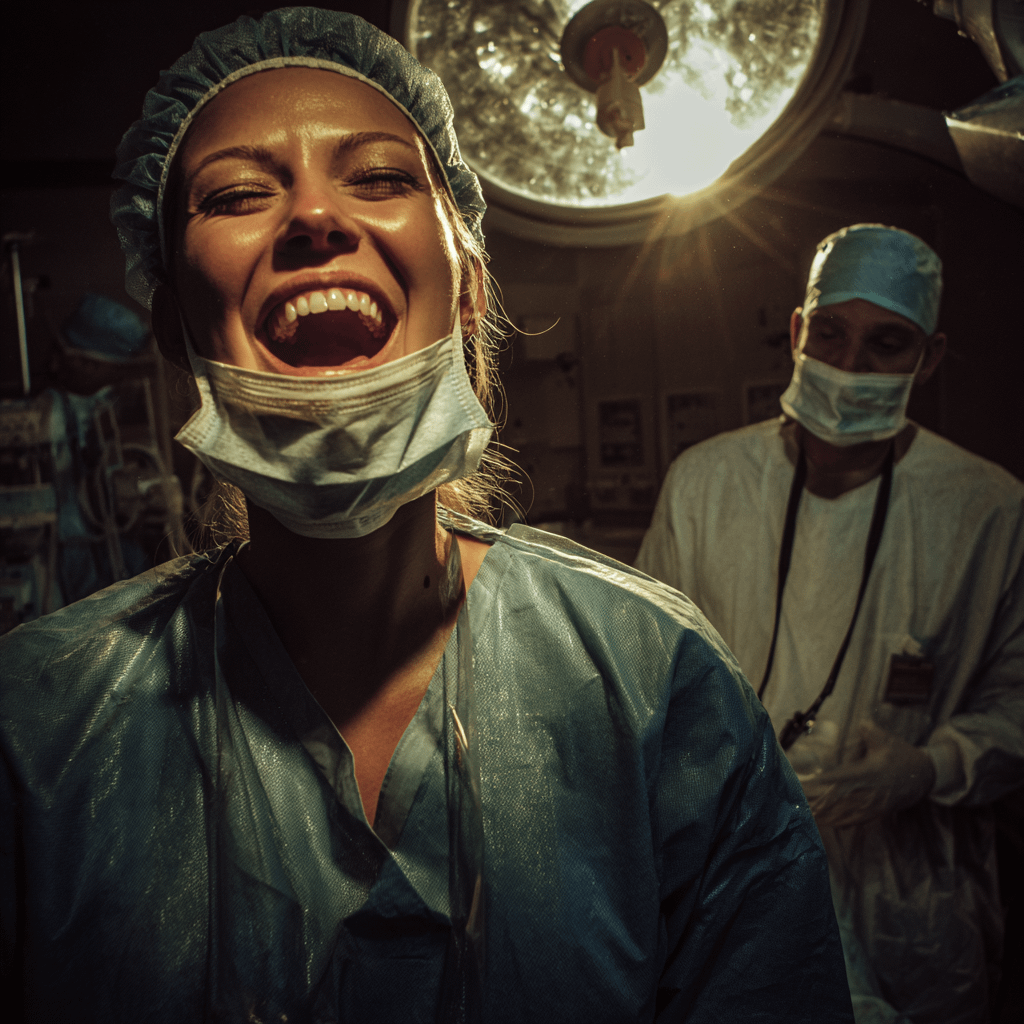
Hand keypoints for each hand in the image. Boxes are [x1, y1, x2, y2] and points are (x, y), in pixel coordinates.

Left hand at [800, 720, 934, 827]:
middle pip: (836, 799)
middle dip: (813, 800)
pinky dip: (833, 821)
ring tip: (799, 814)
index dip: (821, 782)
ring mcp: (870, 806)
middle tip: (793, 800)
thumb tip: (858, 723)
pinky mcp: (872, 814)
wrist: (924, 778)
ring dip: (819, 814)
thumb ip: (868, 730)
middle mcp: (868, 792)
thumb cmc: (901, 755)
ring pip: (840, 813)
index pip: (841, 778)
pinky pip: (850, 821)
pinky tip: (818, 822)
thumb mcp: (885, 739)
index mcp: (869, 773)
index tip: (803, 783)